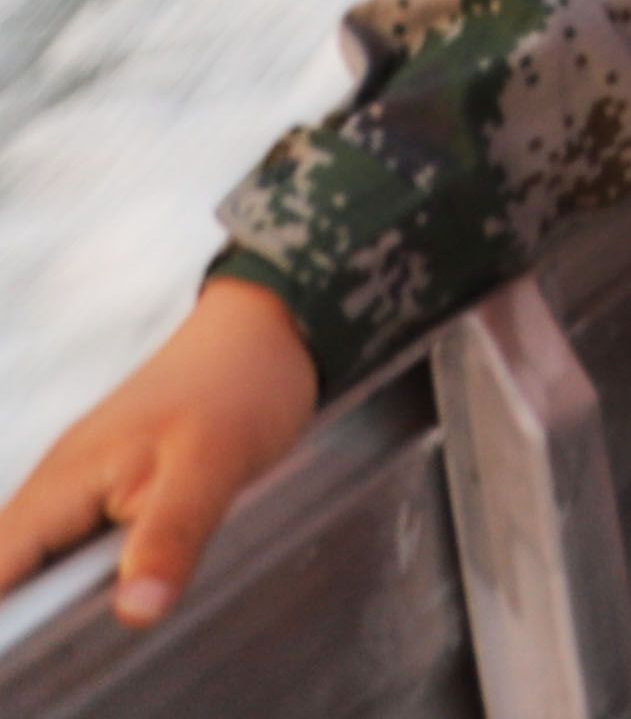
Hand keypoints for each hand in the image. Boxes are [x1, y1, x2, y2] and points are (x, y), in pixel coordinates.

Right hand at [1, 278, 320, 626]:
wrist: (271, 327)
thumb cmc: (243, 386)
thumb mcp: (215, 465)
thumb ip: (171, 537)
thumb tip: (133, 612)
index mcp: (64, 481)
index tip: (24, 635)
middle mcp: (57, 483)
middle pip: (9, 563)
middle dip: (25, 606)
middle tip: (71, 628)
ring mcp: (79, 482)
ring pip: (40, 554)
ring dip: (54, 589)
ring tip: (100, 602)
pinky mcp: (108, 484)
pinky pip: (73, 539)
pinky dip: (82, 568)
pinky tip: (119, 579)